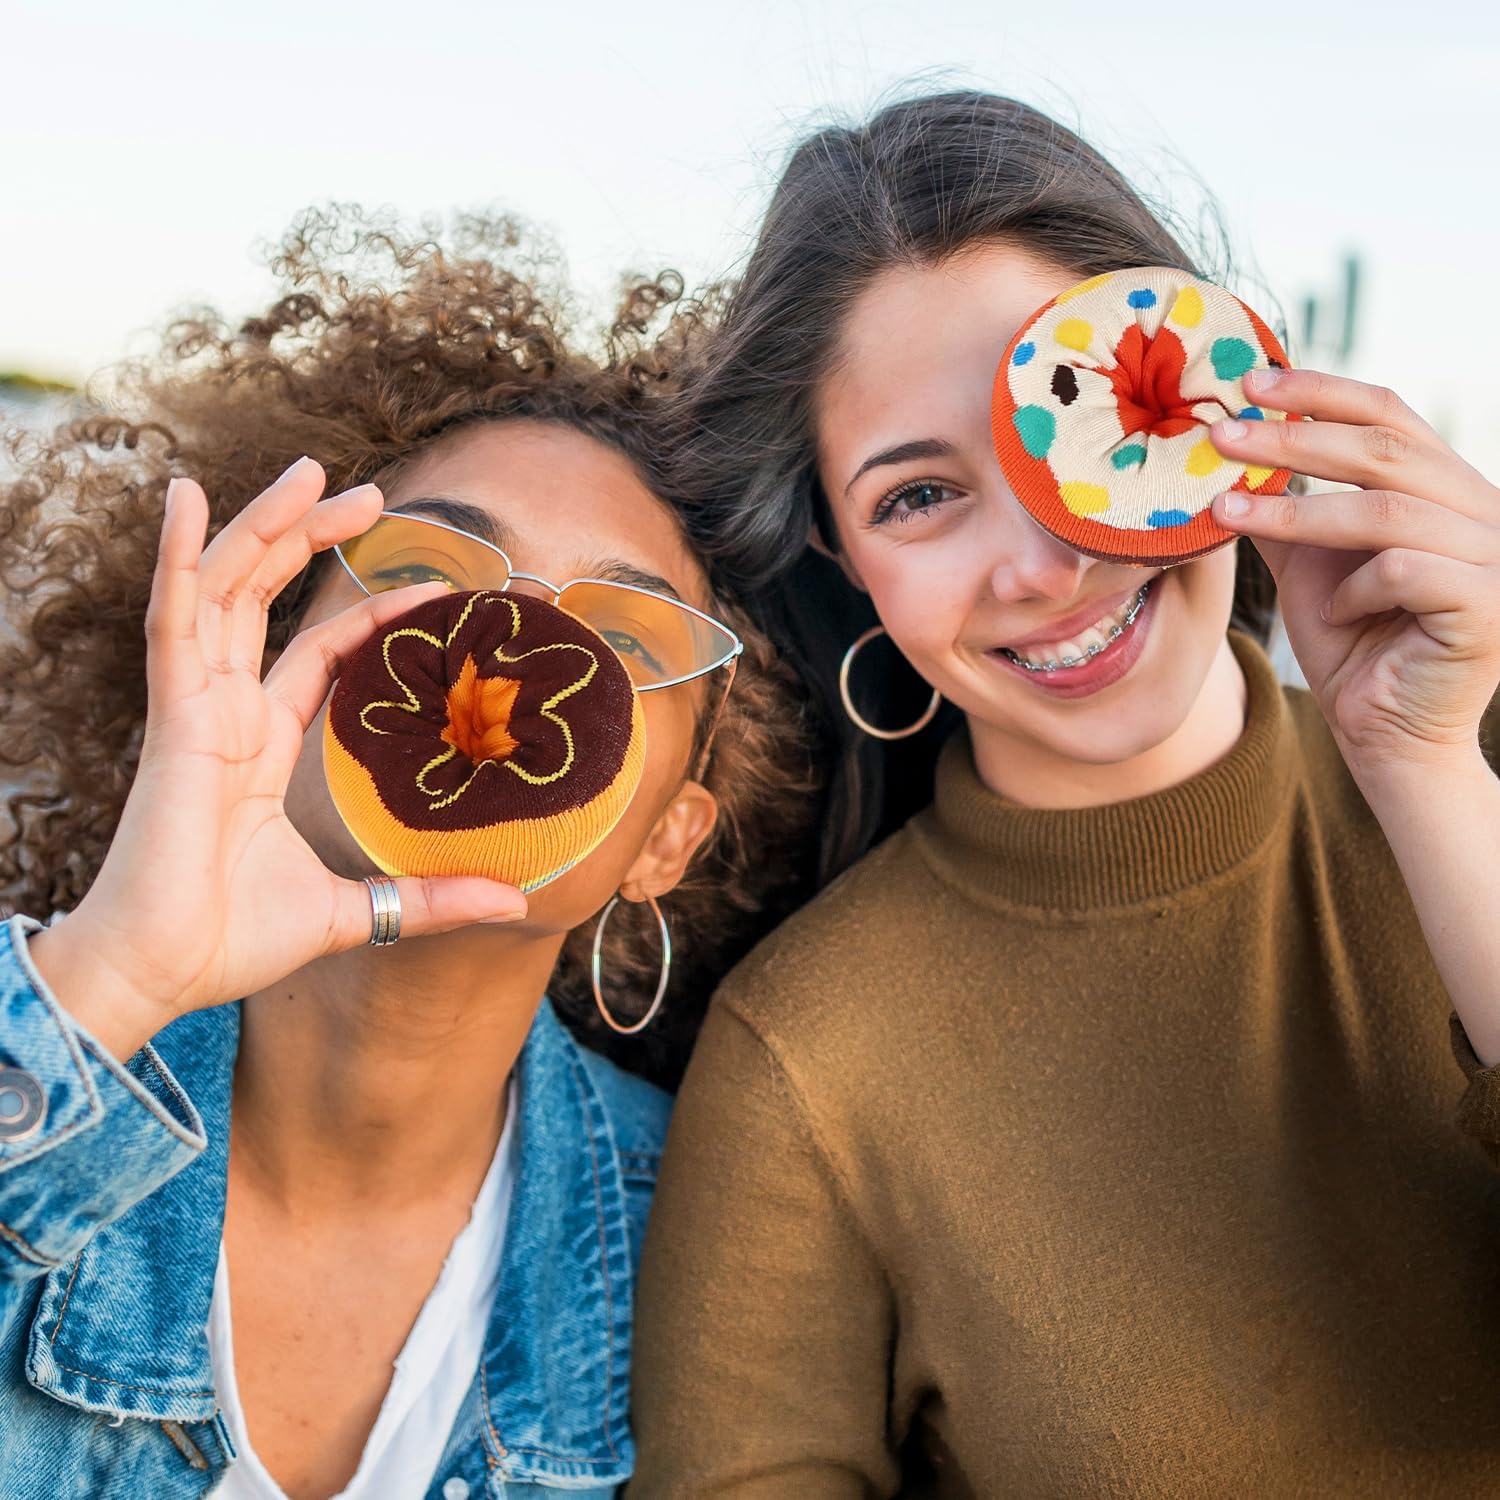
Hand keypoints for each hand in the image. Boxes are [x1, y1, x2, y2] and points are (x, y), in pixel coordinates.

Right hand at [28, 458, 526, 1059]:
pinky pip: (173, 620)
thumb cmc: (236, 941)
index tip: (436, 589)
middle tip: (371, 493)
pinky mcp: (171, 717)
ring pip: (228, 589)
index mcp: (263, 742)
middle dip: (313, 538)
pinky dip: (176, 557)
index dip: (372, 615)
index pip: (323, 652)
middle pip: (269, 598)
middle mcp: (229, 711)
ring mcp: (196, 707)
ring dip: (265, 526)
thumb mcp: (359, 909)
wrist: (164, 973)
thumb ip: (432, 897)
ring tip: (312, 472)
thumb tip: (518, 905)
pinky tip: (188, 498)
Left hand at [1209, 368, 1499, 780]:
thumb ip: (1284, 507)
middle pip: (1384, 450)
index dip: (1320, 391)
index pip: (1390, 415)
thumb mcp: (1307, 563)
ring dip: (1296, 510)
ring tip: (1228, 514)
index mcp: (1445, 488)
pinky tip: (1337, 614)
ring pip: (1385, 511)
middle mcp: (1483, 510)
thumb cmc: (1351, 646)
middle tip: (1219, 434)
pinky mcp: (1488, 606)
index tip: (1250, 382)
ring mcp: (1495, 557)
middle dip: (1293, 437)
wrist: (1384, 734)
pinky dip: (1354, 589)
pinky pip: (1404, 571)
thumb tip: (1229, 450)